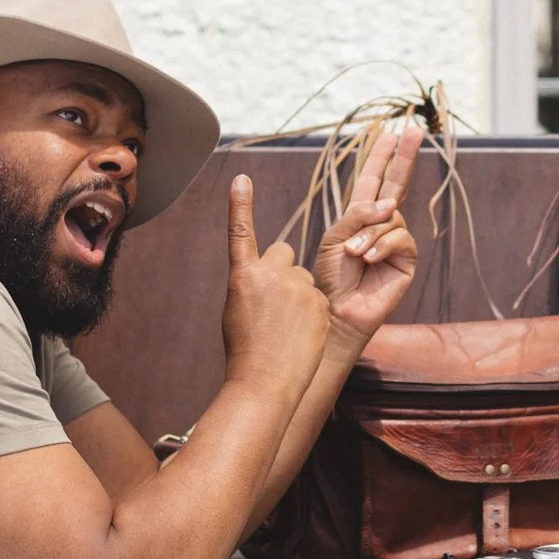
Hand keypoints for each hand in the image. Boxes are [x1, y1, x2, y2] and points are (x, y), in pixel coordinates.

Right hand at [221, 175, 330, 393]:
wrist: (266, 380)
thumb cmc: (245, 349)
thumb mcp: (238, 310)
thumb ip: (253, 285)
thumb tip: (268, 279)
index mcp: (244, 275)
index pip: (241, 232)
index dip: (241, 205)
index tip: (241, 179)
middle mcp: (272, 274)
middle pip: (284, 255)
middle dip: (283, 271)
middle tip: (275, 303)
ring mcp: (299, 287)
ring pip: (304, 280)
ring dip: (299, 296)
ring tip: (287, 328)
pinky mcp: (321, 303)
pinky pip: (318, 299)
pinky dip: (312, 314)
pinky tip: (301, 336)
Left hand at [312, 122, 420, 351]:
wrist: (335, 311)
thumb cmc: (330, 277)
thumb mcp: (335, 236)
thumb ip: (358, 215)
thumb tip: (389, 205)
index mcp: (359, 216)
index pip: (373, 180)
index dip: (382, 157)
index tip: (392, 134)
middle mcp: (381, 225)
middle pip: (396, 185)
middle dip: (404, 158)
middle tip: (415, 132)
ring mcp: (396, 242)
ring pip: (391, 217)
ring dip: (369, 234)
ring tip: (353, 255)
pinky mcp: (406, 261)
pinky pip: (400, 238)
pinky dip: (381, 246)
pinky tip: (368, 260)